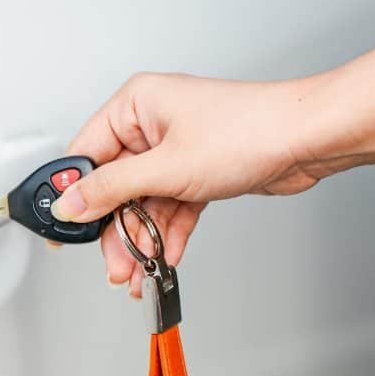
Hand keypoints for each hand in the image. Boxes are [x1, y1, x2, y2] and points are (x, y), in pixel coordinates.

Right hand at [54, 72, 345, 297]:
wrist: (308, 140)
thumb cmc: (249, 131)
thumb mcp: (166, 168)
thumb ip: (111, 190)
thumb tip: (70, 204)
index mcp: (136, 104)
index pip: (87, 154)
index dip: (75, 195)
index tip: (66, 230)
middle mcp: (154, 123)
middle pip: (116, 185)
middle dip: (116, 229)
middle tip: (114, 265)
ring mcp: (178, 149)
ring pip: (145, 201)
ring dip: (143, 239)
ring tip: (139, 271)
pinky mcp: (199, 170)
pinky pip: (171, 206)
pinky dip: (168, 233)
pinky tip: (166, 257)